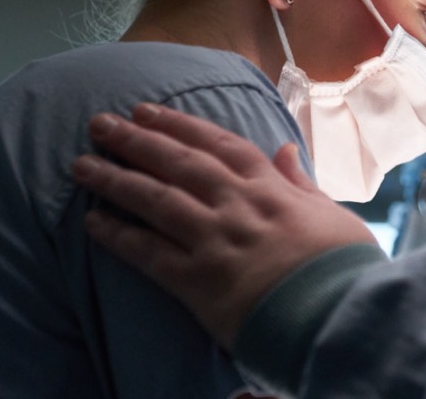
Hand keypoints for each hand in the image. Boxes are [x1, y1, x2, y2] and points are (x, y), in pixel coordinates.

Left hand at [71, 103, 375, 348]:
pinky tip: (92, 223)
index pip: (217, 144)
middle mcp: (237, 205)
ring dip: (115, 179)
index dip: (178, 125)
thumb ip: (302, 181)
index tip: (146, 111)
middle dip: (135, 140)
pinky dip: (119, 236)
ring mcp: (215, 240)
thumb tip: (286, 149)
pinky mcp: (199, 281)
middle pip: (177, 163)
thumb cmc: (344, 267)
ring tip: (82, 165)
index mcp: (271, 188)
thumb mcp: (332, 213)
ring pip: (156, 199)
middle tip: (99, 124)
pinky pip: (150, 253)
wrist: (341, 314)